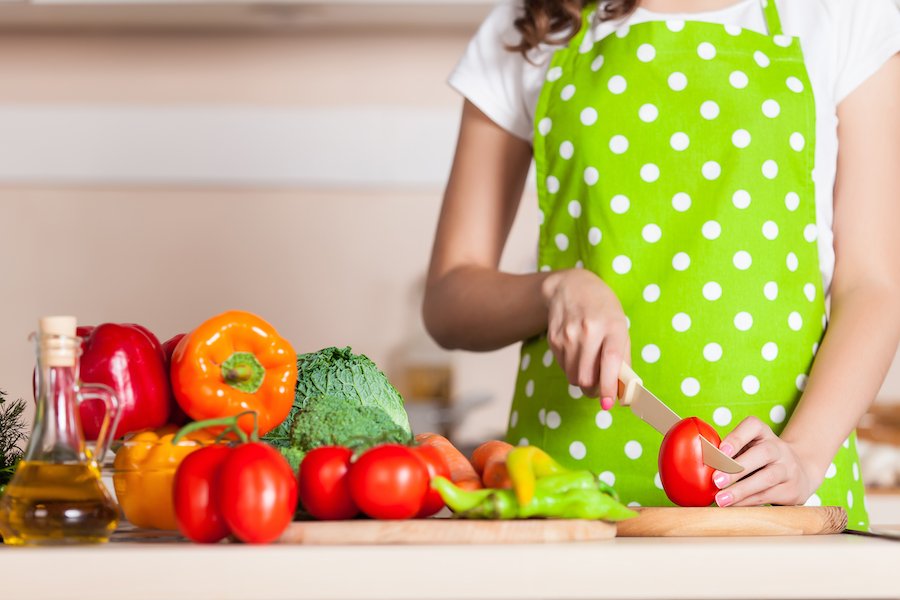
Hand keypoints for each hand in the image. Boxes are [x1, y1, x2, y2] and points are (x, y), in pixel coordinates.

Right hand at [541, 269, 629, 407]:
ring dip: (583, 381)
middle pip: (586, 377)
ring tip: (589, 367)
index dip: (610, 385)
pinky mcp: (553, 339)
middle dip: (595, 391)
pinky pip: (563, 368)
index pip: (611, 360)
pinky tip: (577, 352)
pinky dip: (572, 368)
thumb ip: (623, 360)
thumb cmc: (603, 311)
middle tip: (602, 389)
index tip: (610, 404)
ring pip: (573, 377)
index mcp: (612, 326)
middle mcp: (588, 330)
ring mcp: (568, 335)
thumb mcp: (620, 328)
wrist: (571, 287)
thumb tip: (625, 394)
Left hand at [712, 417, 818, 506]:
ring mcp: (789, 468)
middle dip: (737, 467)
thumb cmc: (758, 459)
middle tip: (716, 480)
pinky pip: (769, 495)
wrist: (799, 473)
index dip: (736, 438)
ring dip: (741, 490)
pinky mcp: (792, 489)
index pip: (753, 426)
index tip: (721, 450)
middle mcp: (779, 448)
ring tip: (721, 499)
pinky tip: (733, 505)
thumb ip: (727, 453)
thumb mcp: (747, 448)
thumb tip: (697, 465)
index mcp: (763, 433)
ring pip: (767, 477)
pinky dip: (748, 501)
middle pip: (763, 453)